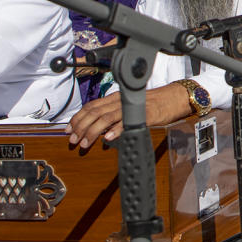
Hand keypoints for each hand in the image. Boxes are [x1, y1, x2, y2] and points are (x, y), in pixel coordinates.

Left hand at [65, 83, 191, 147]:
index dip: (77, 118)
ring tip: (85, 143)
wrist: (172, 99)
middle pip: (94, 112)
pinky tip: (107, 138)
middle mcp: (120, 100)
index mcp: (115, 98)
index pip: (91, 106)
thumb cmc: (151, 105)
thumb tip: (96, 128)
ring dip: (92, 131)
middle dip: (81, 127)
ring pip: (105, 117)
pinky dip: (115, 130)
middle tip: (73, 140)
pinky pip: (126, 121)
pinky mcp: (143, 114)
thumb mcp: (128, 108)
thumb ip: (112, 115)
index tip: (68, 130)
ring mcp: (131, 107)